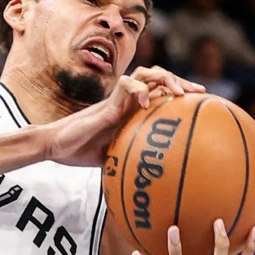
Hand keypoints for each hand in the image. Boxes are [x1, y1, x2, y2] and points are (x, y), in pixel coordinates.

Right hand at [44, 66, 203, 166]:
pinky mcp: (107, 102)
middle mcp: (125, 100)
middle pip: (157, 76)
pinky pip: (126, 85)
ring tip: (179, 93)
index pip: (158, 91)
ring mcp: (116, 99)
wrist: (54, 145)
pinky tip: (148, 103)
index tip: (200, 100)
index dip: (180, 92)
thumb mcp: (113, 157)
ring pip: (144, 73)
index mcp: (129, 110)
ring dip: (165, 79)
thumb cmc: (79, 152)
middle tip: (199, 93)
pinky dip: (140, 89)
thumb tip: (154, 180)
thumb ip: (131, 158)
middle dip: (180, 80)